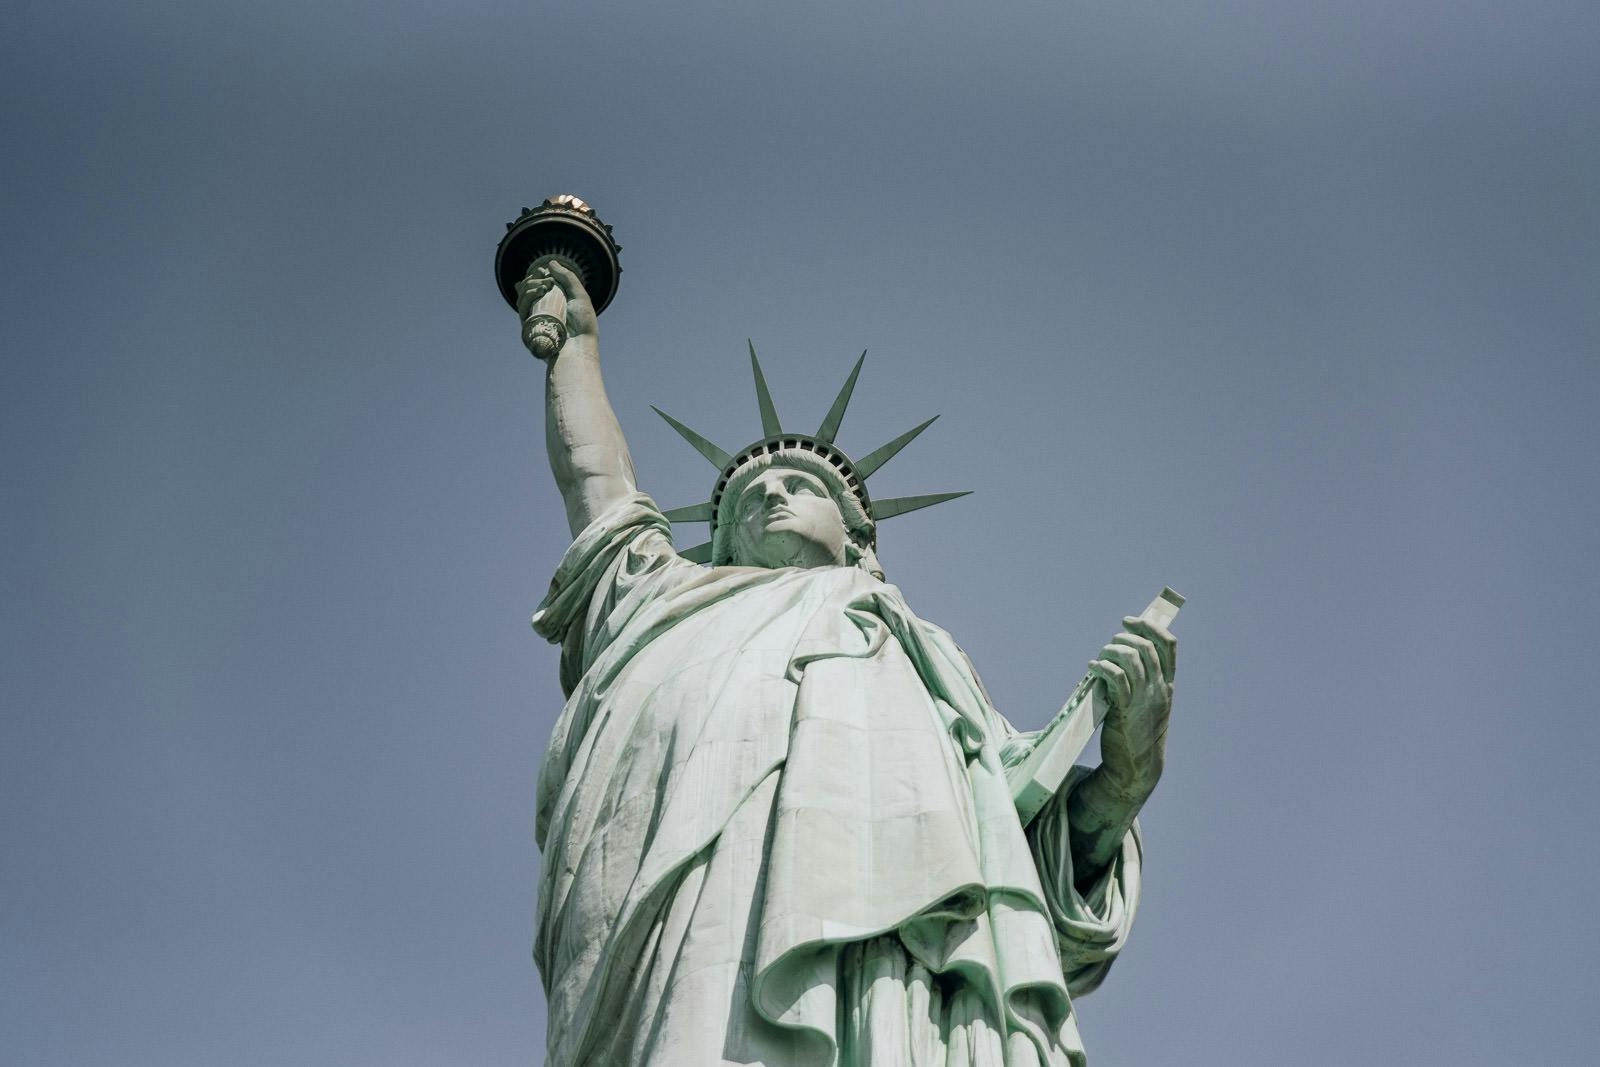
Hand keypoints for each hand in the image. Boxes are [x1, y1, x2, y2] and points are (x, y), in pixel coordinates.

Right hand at [515, 260, 597, 355]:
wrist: (580, 346)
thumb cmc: (583, 325)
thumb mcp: (579, 296)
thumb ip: (567, 278)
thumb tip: (550, 263)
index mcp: (553, 304)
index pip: (537, 287)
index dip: (537, 277)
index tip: (544, 270)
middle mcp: (542, 312)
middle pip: (527, 292)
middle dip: (533, 280)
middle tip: (545, 277)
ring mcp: (535, 320)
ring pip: (522, 299)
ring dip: (530, 286)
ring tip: (544, 284)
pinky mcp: (529, 328)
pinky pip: (522, 310)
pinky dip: (527, 297)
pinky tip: (538, 290)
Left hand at [1087, 616, 1176, 797]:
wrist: (1136, 767)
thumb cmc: (1138, 733)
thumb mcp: (1150, 705)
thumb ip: (1144, 682)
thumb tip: (1123, 655)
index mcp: (1167, 686)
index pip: (1169, 645)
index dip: (1150, 627)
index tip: (1131, 621)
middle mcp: (1159, 690)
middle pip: (1146, 647)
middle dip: (1124, 637)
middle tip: (1109, 644)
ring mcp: (1144, 700)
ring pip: (1132, 659)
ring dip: (1111, 650)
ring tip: (1100, 656)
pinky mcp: (1125, 711)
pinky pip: (1116, 678)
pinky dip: (1103, 667)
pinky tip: (1093, 668)